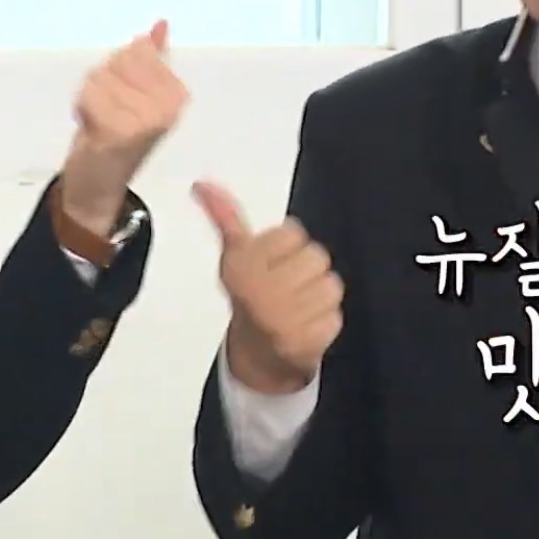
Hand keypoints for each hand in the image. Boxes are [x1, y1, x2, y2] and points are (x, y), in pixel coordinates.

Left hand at [59, 21, 188, 233]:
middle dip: (105, 79)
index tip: (121, 95)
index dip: (119, 67)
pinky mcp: (121, 132)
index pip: (137, 50)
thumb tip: (161, 24)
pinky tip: (90, 125)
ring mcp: (146, 120)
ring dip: (91, 95)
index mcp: (177, 94)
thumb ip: (151, 56)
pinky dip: (83, 107)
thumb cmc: (118, 134)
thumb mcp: (138, 92)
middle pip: (119, 61)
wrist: (98, 186)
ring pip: (101, 76)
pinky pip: (90, 95)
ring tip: (100, 118)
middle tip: (108, 108)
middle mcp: (168, 106)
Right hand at [196, 181, 343, 395]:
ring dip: (320, 295)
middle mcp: (260, 293)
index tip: (272, 262)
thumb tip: (202, 184)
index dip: (286, 246)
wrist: (256, 354)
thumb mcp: (235, 254)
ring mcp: (283, 320)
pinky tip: (307, 324)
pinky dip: (326, 320)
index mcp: (241, 267)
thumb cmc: (249, 295)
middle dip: (307, 269)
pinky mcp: (306, 342)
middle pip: (317, 256)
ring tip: (300, 304)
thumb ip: (225, 216)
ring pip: (331, 285)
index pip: (293, 233)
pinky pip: (336, 315)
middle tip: (289, 285)